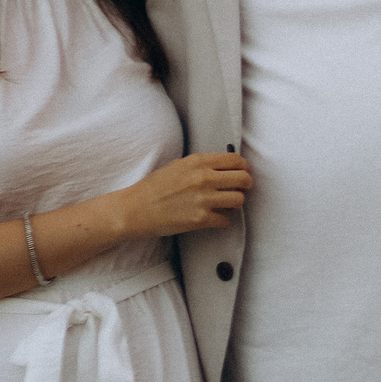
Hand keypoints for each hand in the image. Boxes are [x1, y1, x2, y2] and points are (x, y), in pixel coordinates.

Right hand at [122, 152, 251, 236]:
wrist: (135, 209)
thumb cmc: (154, 187)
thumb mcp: (179, 165)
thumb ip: (202, 165)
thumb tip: (226, 168)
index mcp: (198, 162)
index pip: (236, 160)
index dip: (243, 168)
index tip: (242, 173)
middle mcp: (204, 178)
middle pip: (244, 179)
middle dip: (245, 185)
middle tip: (239, 190)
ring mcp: (203, 199)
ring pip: (239, 200)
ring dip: (235, 203)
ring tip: (225, 204)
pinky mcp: (201, 219)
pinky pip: (226, 220)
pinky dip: (222, 221)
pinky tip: (214, 218)